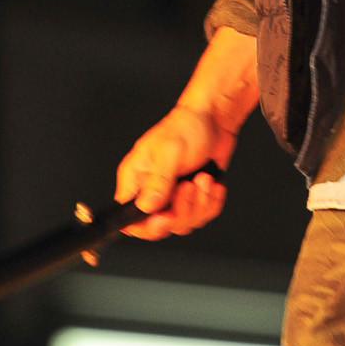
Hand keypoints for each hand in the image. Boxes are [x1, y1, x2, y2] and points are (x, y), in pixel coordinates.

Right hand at [115, 26, 258, 239]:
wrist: (215, 119)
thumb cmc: (187, 126)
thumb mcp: (170, 151)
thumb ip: (158, 181)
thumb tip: (146, 207)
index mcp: (135, 180)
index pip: (129, 219)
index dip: (147, 226)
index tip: (166, 216)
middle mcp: (151, 192)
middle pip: (160, 226)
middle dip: (181, 211)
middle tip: (189, 188)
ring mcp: (172, 197)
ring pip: (183, 223)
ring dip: (199, 204)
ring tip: (203, 179)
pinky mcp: (191, 198)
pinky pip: (201, 216)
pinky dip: (211, 203)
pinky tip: (212, 184)